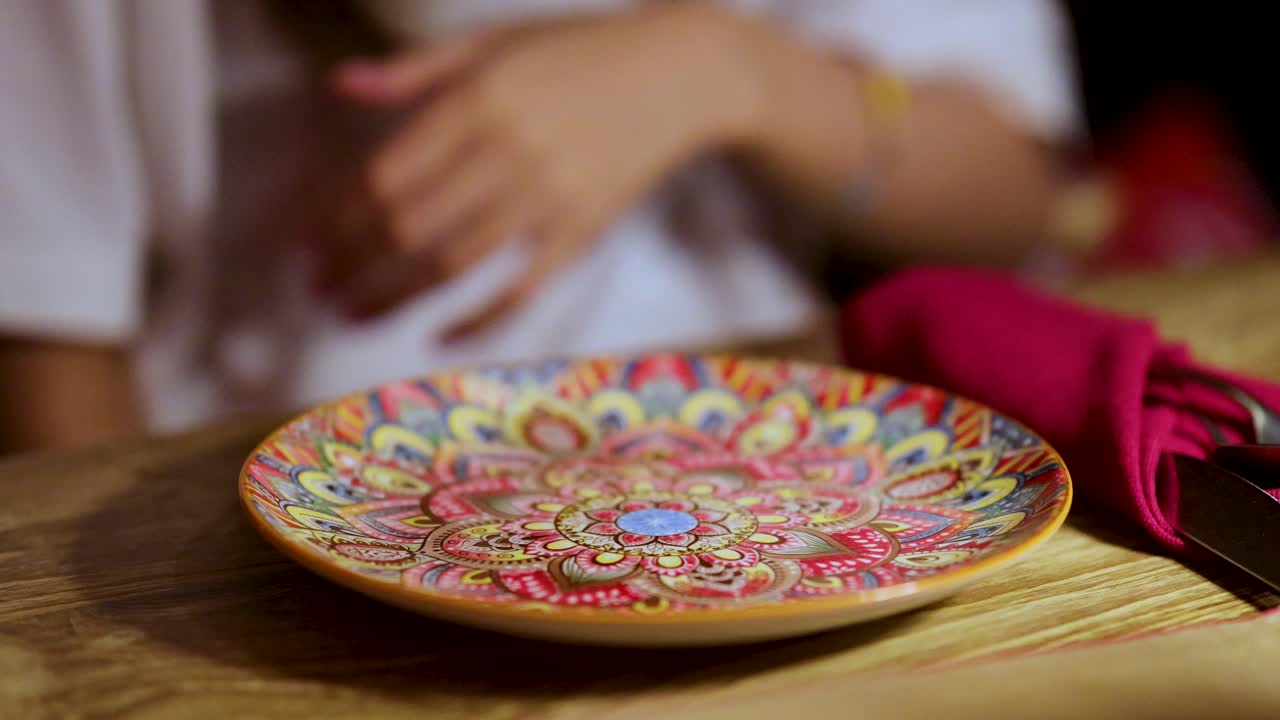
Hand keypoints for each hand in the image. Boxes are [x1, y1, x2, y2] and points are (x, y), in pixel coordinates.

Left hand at [315, 3, 763, 338]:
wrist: (679, 75)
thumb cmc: (578, 52)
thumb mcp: (493, 43)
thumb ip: (415, 69)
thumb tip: (340, 85)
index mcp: (476, 102)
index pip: (387, 175)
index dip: (337, 218)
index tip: (307, 246)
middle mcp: (506, 154)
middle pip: (409, 227)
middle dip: (354, 266)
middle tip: (319, 291)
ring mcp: (547, 199)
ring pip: (454, 264)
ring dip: (395, 298)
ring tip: (353, 317)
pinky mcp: (581, 233)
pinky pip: (521, 290)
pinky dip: (477, 321)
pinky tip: (438, 338)